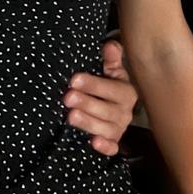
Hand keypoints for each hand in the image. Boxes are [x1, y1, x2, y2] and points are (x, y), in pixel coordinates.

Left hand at [63, 39, 136, 155]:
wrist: (113, 105)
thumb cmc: (109, 85)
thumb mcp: (111, 71)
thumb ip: (111, 59)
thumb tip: (109, 45)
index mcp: (125, 92)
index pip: (111, 89)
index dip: (93, 84)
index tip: (74, 80)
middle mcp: (124, 112)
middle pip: (107, 110)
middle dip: (86, 103)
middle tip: (67, 97)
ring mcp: (119, 129)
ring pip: (107, 129)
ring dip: (89, 123)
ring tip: (71, 116)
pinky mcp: (113, 142)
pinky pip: (112, 148)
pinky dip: (105, 147)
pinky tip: (94, 142)